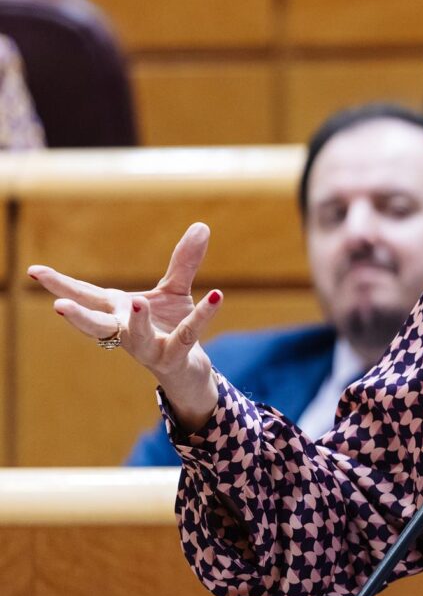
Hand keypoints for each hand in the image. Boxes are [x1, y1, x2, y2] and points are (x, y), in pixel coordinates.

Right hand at [28, 222, 223, 431]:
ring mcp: (148, 347)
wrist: (188, 369)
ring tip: (136, 302)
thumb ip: (183, 261)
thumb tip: (202, 226)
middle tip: (59, 307)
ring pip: (137, 337)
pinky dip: (202, 315)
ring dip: (135, 321)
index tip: (33, 272)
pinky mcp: (174, 355)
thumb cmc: (170, 327)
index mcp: (117, 312)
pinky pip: (188, 334)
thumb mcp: (173, 290)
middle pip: (98, 325)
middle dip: (79, 317)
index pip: (85, 296)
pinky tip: (216, 294)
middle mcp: (126, 332)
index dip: (60, 285)